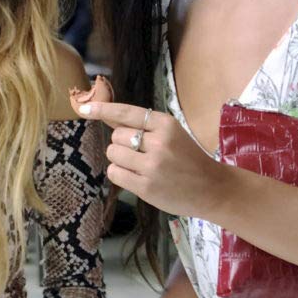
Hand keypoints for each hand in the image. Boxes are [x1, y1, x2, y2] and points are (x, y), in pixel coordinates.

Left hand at [75, 101, 230, 217]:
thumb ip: (141, 126)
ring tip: (139, 166)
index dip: (102, 110)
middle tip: (142, 154)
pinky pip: (114, 173)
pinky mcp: (146, 187)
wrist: (213, 189)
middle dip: (122, 144)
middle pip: (116, 136)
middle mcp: (159, 142)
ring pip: (112, 154)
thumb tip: (107, 116)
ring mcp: (152, 166)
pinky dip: (119, 174)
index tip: (84, 109)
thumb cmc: (188, 159)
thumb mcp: (171, 134)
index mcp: (166, 124)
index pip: (126, 112)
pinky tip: (136, 177)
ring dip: (119, 159)